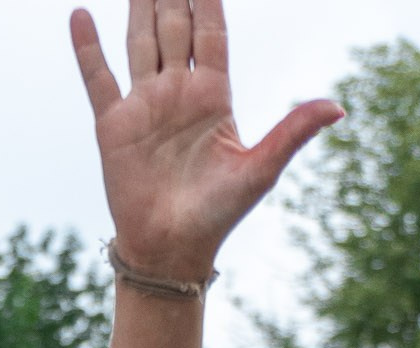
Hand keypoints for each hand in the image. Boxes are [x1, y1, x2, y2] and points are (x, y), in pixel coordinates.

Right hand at [70, 0, 339, 281]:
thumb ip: (293, 132)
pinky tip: (81, 15)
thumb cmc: (218, 215)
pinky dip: (88, 48)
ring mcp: (144, 104)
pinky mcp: (114, 125)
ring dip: (137, 5)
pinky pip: (99, 78)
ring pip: (140, 39)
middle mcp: (178, 92)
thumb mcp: (260, 170)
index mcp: (213, 97)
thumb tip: (339, 107)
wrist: (172, 251)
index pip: (211, 32)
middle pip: (174, 25)